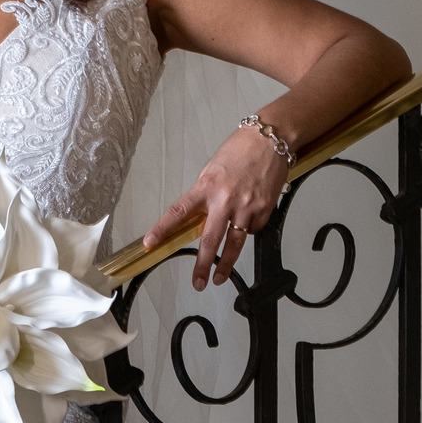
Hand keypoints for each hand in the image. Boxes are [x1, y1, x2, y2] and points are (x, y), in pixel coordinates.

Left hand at [141, 124, 290, 290]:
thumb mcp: (213, 169)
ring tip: (218, 278)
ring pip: (235, 244)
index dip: (163, 228)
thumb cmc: (241, 150)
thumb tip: (199, 217)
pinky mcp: (264, 210)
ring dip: (226, 265)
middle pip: (210, 239)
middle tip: (197, 282)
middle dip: (202, 264)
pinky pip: (252, 229)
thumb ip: (205, 194)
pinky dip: (248, 230)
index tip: (150, 243)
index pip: (179, 211)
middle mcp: (225, 199)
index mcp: (207, 187)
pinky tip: (248, 218)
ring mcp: (246, 206)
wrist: (272, 139)